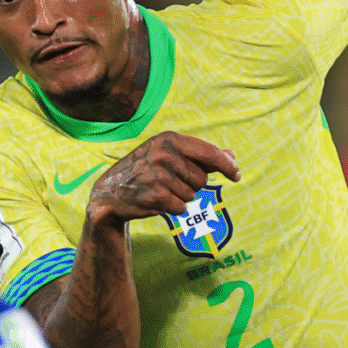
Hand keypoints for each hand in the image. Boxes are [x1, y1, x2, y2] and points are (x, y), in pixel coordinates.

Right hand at [87, 131, 240, 227]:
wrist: (110, 193)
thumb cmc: (144, 171)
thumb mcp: (168, 155)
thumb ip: (200, 155)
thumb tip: (232, 155)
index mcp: (169, 139)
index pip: (209, 153)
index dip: (227, 165)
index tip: (237, 175)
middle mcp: (165, 154)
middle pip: (202, 178)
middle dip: (191, 184)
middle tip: (169, 182)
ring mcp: (160, 175)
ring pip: (192, 194)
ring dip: (180, 197)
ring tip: (160, 189)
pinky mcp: (156, 196)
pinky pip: (182, 207)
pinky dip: (173, 208)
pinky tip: (156, 200)